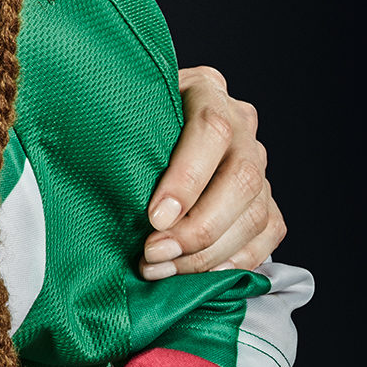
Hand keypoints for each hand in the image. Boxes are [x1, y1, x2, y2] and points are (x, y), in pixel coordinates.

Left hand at [139, 66, 286, 279]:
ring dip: (208, 253)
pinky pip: (266, 236)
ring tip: (163, 269)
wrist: (152, 125)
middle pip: (240, 179)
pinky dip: (234, 262)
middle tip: (154, 253)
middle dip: (197, 227)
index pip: (211, 128)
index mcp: (207, 89)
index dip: (186, 177)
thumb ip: (123, 129)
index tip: (154, 216)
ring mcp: (259, 163)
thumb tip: (98, 174)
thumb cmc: (130, 119)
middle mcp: (242, 124)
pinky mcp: (267, 199)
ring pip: (255, 214)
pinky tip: (198, 276)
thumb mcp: (124, 108)